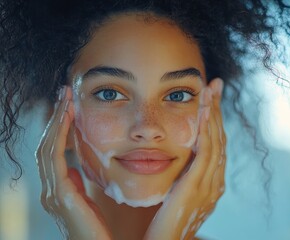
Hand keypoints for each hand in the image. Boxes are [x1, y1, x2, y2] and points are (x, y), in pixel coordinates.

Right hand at [35, 86, 111, 239]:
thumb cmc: (99, 230)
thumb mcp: (88, 202)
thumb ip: (78, 184)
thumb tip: (74, 168)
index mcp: (59, 189)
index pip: (54, 152)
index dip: (59, 128)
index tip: (69, 105)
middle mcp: (51, 190)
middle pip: (47, 145)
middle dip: (55, 119)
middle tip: (64, 93)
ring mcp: (52, 193)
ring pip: (48, 148)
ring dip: (56, 122)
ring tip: (65, 99)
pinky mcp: (61, 196)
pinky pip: (55, 159)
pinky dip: (59, 136)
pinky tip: (67, 118)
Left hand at [144, 78, 225, 239]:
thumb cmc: (166, 221)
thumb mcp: (178, 193)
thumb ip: (184, 176)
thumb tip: (180, 159)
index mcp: (210, 182)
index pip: (214, 144)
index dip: (214, 120)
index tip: (210, 98)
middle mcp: (215, 181)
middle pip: (220, 138)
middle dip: (217, 110)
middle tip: (216, 85)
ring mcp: (210, 185)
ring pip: (215, 141)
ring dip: (213, 114)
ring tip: (210, 91)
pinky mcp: (198, 187)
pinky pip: (206, 152)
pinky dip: (207, 130)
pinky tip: (204, 113)